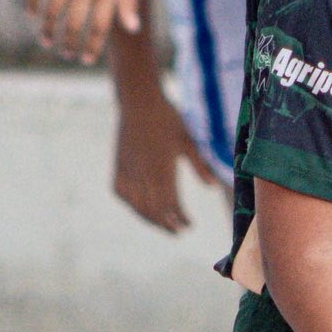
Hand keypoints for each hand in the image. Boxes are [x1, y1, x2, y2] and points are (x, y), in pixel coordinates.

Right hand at [25, 0, 139, 63]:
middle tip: (65, 54)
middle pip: (74, 24)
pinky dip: (31, 2)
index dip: (91, 47)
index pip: (99, 28)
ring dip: (47, 30)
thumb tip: (132, 29)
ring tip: (46, 41)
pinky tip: (32, 15)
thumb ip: (129, 1)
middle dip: (68, 44)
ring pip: (51, 10)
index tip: (85, 59)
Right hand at [114, 88, 223, 232]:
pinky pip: (121, 191)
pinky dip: (130, 203)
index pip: (171, 204)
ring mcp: (128, 170)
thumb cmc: (168, 118)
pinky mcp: (118, 165)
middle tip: (177, 231)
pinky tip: (137, 207)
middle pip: (154, 210)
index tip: (188, 225)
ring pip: (136, 204)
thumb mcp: (189, 140)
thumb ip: (200, 164)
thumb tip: (213, 187)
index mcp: (163, 169)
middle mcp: (144, 174)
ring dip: (149, 218)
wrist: (139, 100)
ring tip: (161, 224)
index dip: (180, 218)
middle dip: (166, 224)